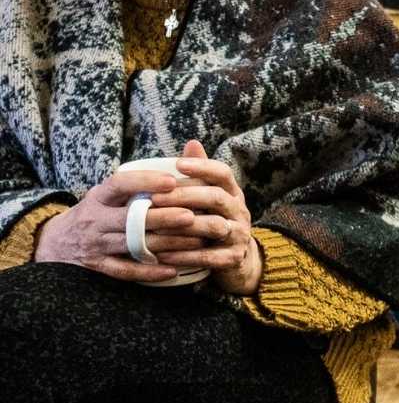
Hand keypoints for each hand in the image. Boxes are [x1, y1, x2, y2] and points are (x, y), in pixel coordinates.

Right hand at [35, 167, 202, 281]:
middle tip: (191, 216)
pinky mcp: (98, 266)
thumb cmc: (96, 212)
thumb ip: (135, 184)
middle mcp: (95, 219)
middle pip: (131, 218)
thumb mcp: (106, 194)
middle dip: (163, 218)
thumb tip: (180, 161)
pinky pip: (126, 271)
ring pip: (133, 244)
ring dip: (166, 244)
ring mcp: (96, 244)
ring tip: (195, 241)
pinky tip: (172, 270)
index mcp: (99, 196)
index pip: (119, 184)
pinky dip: (149, 271)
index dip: (145, 181)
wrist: (55, 243)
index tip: (171, 181)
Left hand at [147, 139, 262, 294]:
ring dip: (184, 227)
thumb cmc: (215, 220)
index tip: (178, 164)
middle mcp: (240, 211)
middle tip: (155, 197)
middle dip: (185, 196)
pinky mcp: (233, 258)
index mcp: (233, 192)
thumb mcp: (211, 196)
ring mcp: (239, 235)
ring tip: (156, 228)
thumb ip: (200, 174)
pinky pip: (210, 257)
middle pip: (216, 198)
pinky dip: (187, 256)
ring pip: (215, 226)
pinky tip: (163, 256)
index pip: (223, 173)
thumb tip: (191, 142)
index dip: (202, 166)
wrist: (237, 260)